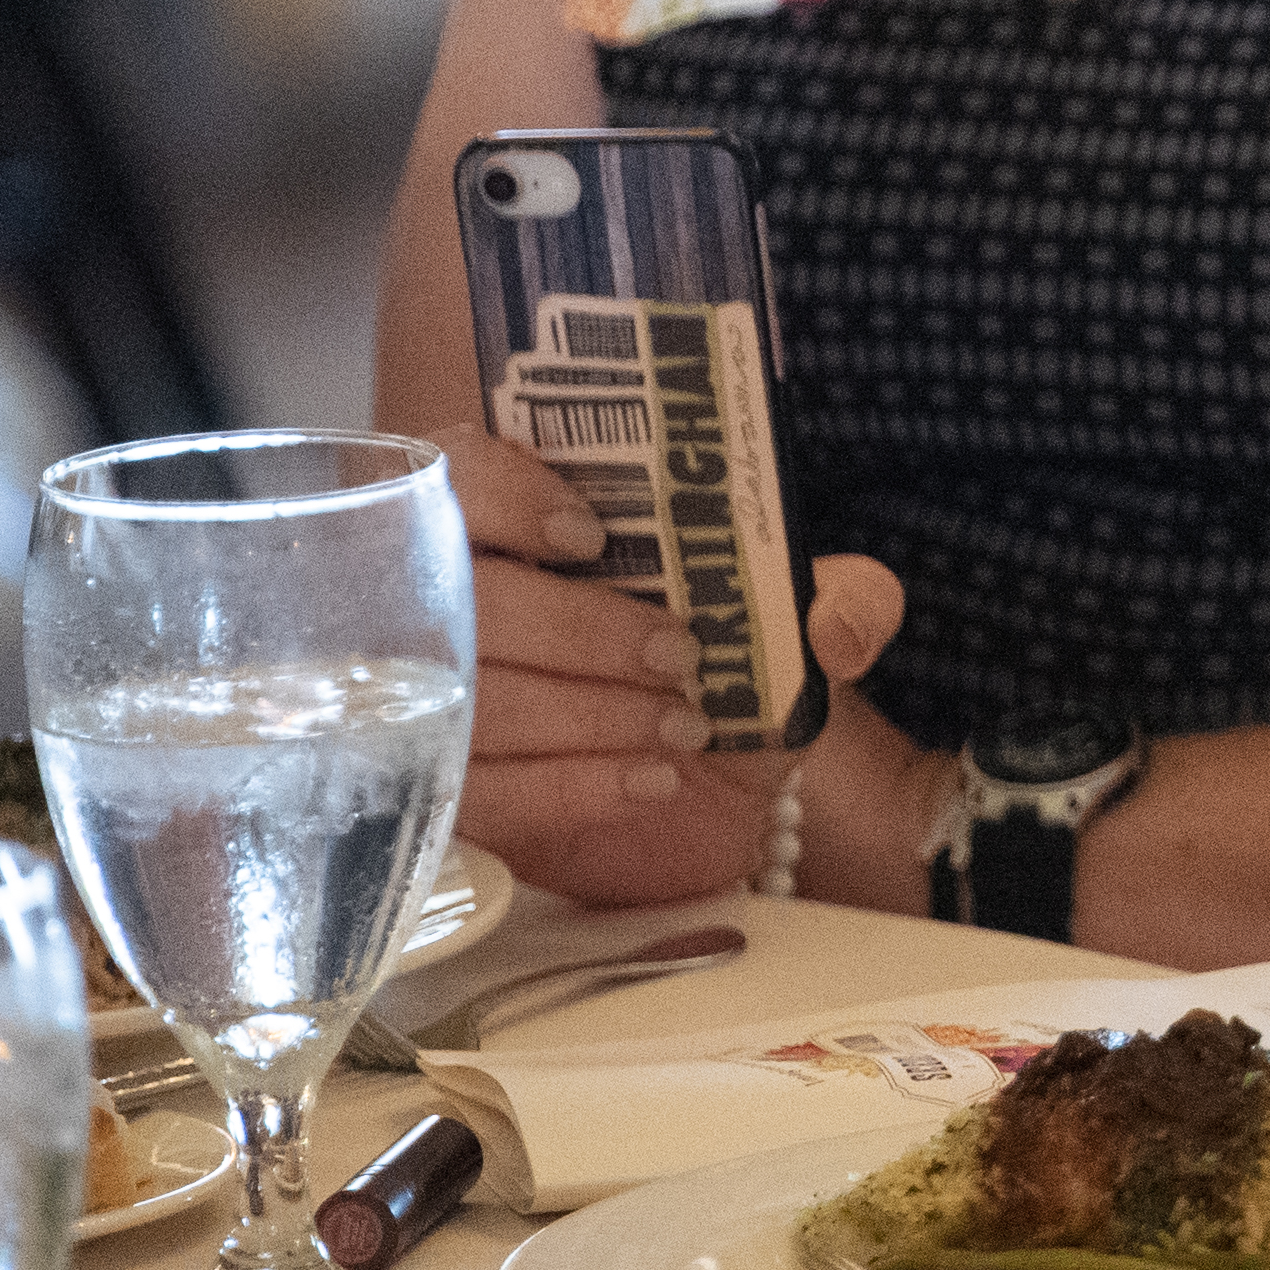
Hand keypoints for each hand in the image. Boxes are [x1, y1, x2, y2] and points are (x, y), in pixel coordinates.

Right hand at [454, 423, 904, 907]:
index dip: (509, 494)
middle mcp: (447, 607)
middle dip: (580, 629)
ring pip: (469, 701)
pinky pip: (482, 794)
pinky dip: (573, 786)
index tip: (593, 534)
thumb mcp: (790, 624)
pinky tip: (651, 779)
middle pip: (466, 599)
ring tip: (683, 724)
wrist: (711, 797)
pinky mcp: (442, 798)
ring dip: (588, 713)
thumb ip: (841, 597)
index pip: (455, 470)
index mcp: (516, 525)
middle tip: (677, 654)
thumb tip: (843, 620)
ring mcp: (426, 706)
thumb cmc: (722, 674)